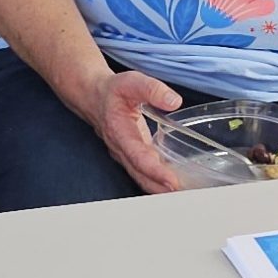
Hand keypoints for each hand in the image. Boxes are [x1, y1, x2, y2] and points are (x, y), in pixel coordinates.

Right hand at [82, 69, 183, 192]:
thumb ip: (152, 90)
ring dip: (160, 189)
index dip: (155, 171)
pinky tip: (175, 186)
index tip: (172, 182)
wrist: (93, 96)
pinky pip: (144, 175)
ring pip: (142, 179)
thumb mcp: (131, 82)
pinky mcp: (131, 156)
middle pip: (141, 176)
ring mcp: (125, 156)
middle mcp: (122, 150)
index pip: (138, 157)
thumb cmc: (112, 91)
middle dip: (161, 189)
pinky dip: (158, 183)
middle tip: (184, 195)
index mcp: (120, 133)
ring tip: (184, 194)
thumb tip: (173, 101)